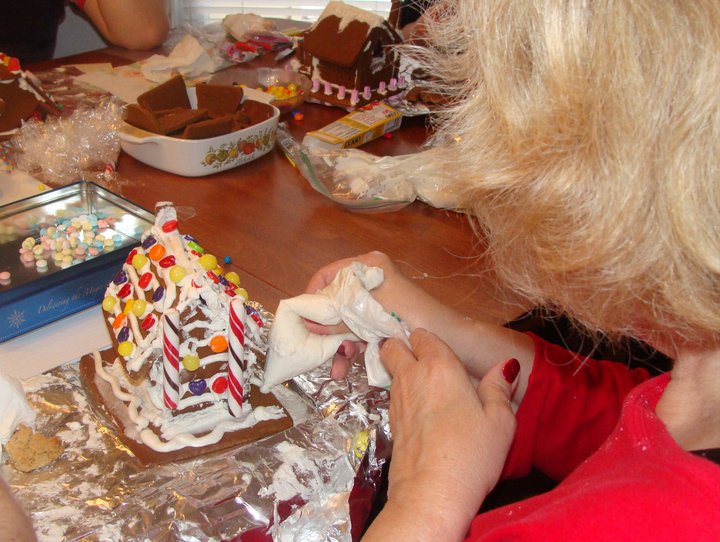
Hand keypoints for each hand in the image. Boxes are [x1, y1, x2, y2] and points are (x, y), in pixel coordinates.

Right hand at [304, 252, 457, 379]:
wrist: (446, 337)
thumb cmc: (410, 316)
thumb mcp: (368, 316)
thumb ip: (338, 319)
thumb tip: (307, 324)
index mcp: (368, 266)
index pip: (328, 274)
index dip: (312, 294)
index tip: (301, 316)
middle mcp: (370, 279)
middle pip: (334, 301)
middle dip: (324, 327)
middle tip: (312, 345)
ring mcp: (375, 300)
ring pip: (344, 320)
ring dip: (336, 343)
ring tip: (332, 366)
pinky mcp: (380, 320)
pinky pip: (357, 331)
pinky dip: (350, 348)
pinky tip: (343, 369)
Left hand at [363, 329, 518, 540]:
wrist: (430, 494)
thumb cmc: (470, 455)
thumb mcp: (500, 421)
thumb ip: (499, 388)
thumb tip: (505, 367)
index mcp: (439, 366)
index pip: (423, 335)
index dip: (429, 340)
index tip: (442, 350)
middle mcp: (412, 377)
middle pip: (393, 346)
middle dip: (403, 347)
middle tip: (424, 361)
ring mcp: (397, 400)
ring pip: (391, 371)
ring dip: (402, 372)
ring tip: (426, 388)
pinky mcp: (390, 423)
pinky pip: (393, 397)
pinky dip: (403, 397)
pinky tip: (422, 413)